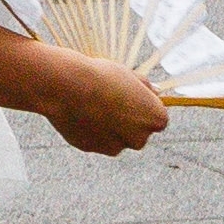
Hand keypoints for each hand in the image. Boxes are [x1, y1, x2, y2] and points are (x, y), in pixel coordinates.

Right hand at [39, 49, 169, 157]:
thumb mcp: (129, 74)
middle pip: (137, 133)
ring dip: (107, 127)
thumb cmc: (101, 77)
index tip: (129, 96)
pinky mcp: (92, 149)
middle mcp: (139, 138)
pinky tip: (79, 112)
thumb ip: (145, 87)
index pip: (157, 118)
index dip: (142, 107)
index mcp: (155, 119)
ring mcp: (115, 146)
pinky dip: (90, 130)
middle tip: (109, 101)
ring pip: (114, 138)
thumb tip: (154, 91)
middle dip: (127, 122)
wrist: (66, 87)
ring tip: (91, 105)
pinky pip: (94, 140)